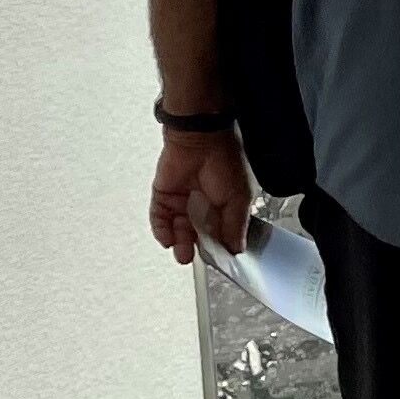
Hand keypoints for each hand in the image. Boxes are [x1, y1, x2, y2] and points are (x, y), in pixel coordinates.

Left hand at [150, 129, 254, 266]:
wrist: (200, 139)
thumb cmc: (226, 161)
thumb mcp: (239, 199)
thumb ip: (235, 225)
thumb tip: (237, 248)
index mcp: (226, 205)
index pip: (221, 232)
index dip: (219, 247)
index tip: (218, 260)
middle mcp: (204, 204)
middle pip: (197, 233)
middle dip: (196, 248)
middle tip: (196, 258)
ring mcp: (183, 200)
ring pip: (178, 228)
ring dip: (179, 242)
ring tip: (182, 254)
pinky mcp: (164, 195)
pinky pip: (159, 217)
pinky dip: (162, 230)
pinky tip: (168, 240)